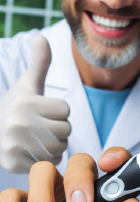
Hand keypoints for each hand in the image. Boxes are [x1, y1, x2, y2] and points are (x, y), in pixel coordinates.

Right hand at [0, 35, 70, 172]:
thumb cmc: (16, 106)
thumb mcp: (27, 84)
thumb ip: (40, 62)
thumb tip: (41, 37)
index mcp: (24, 103)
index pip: (65, 109)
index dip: (59, 110)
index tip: (44, 110)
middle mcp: (17, 124)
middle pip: (65, 130)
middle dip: (60, 128)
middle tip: (43, 126)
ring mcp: (13, 146)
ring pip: (60, 148)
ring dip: (56, 144)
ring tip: (40, 137)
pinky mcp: (12, 164)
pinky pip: (49, 163)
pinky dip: (47, 159)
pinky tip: (34, 150)